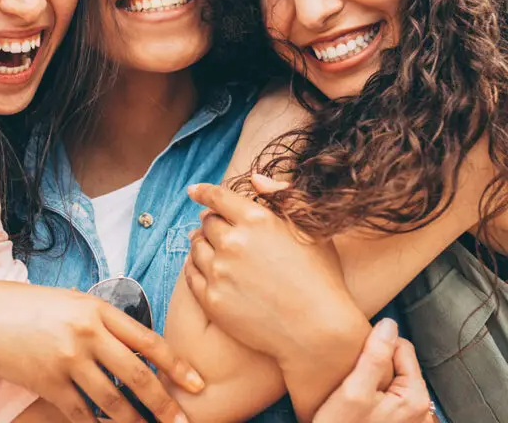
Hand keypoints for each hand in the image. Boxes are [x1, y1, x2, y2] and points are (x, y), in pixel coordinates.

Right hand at [0, 281, 202, 422]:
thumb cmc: (34, 307)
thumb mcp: (74, 303)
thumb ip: (105, 321)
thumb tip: (139, 346)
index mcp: (98, 310)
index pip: (148, 340)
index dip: (176, 365)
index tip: (197, 384)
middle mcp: (87, 334)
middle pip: (137, 376)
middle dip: (164, 404)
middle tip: (182, 422)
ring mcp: (68, 361)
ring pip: (114, 402)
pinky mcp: (49, 385)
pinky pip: (83, 414)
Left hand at [185, 177, 357, 361]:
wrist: (318, 333)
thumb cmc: (321, 277)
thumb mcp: (309, 229)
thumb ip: (281, 195)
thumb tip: (253, 178)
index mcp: (256, 220)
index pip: (217, 197)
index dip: (203, 192)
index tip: (194, 191)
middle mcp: (233, 242)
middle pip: (206, 222)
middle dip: (210, 221)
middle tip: (215, 227)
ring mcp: (219, 272)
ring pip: (196, 247)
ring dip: (201, 243)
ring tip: (210, 248)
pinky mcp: (212, 299)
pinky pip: (191, 275)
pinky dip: (194, 267)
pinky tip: (204, 268)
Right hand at [314, 319, 433, 422]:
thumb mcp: (354, 390)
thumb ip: (374, 356)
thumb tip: (389, 324)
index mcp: (415, 397)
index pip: (401, 347)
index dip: (376, 345)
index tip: (356, 357)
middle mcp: (421, 410)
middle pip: (399, 364)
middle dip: (376, 363)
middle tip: (353, 377)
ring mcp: (412, 421)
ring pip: (393, 380)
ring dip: (375, 379)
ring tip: (356, 390)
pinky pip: (391, 398)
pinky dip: (377, 394)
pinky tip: (362, 404)